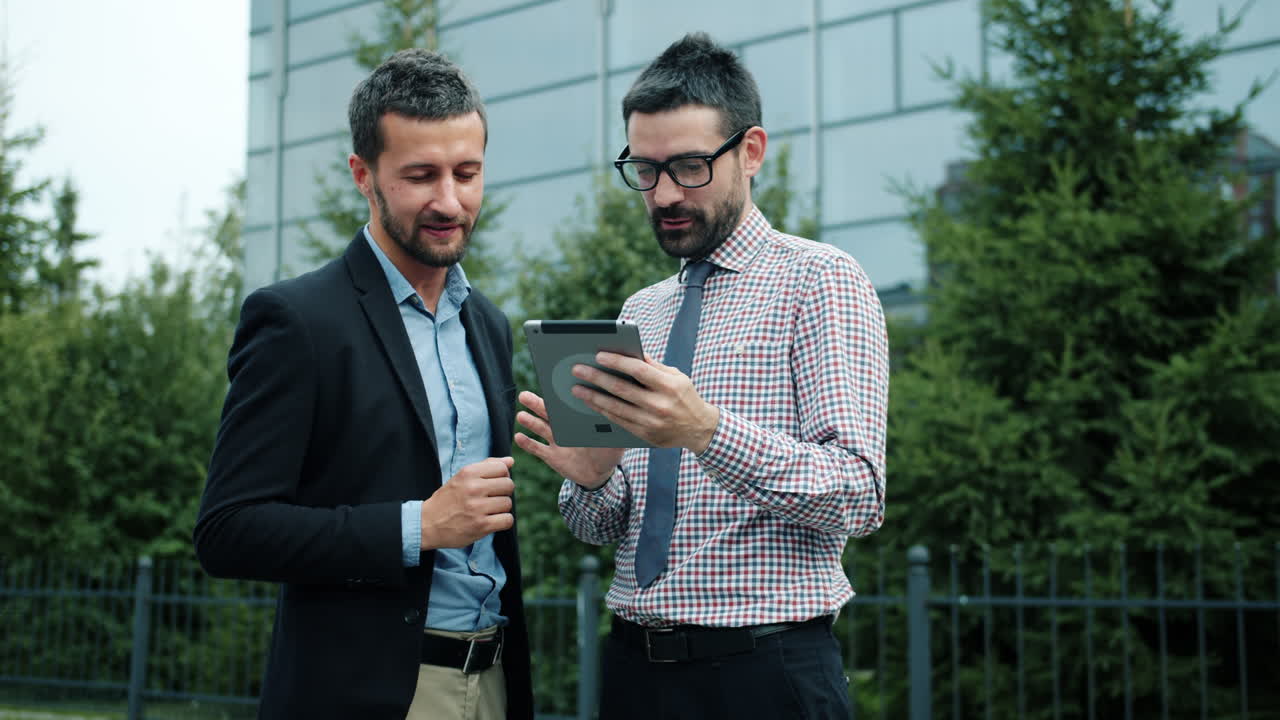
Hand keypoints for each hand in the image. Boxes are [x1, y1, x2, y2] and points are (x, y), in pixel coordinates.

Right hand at [420, 457, 514, 549]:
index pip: (502, 468)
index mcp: (468, 473)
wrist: (427, 524)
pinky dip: (503, 521)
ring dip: (502, 508)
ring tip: (489, 510)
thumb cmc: (448, 499)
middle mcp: (473, 488)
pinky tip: (493, 521)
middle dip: (503, 492)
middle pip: (508, 485)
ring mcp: (477, 508)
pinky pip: (507, 520)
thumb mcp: (462, 477)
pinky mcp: (481, 526)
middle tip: (492, 498)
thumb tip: (510, 460)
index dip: (502, 476)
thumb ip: (486, 466)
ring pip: (508, 503)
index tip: (494, 484)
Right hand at [515, 391, 624, 489]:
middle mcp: (564, 427)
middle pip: (548, 413)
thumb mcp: (614, 440)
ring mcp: (556, 441)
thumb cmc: (608, 452)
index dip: (557, 394)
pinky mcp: (551, 456)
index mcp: (577, 419)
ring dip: (530, 422)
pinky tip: (518, 437)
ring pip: (540, 428)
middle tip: (524, 395)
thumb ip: (614, 428)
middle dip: (536, 404)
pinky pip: (538, 449)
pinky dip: (528, 443)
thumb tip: (618, 413)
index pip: (565, 404)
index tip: (549, 383)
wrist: (599, 475)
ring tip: (521, 415)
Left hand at [570, 353, 719, 452]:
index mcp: (670, 386)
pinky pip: (619, 421)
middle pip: (622, 389)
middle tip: (577, 370)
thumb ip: (654, 366)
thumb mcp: (676, 376)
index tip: (598, 355)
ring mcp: (652, 422)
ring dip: (593, 397)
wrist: (699, 429)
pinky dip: (603, 411)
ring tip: (577, 388)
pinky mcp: (645, 435)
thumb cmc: (684, 396)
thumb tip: (630, 351)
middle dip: (597, 378)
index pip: (639, 370)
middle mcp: (660, 405)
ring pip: (616, 407)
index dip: (617, 362)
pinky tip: (591, 402)